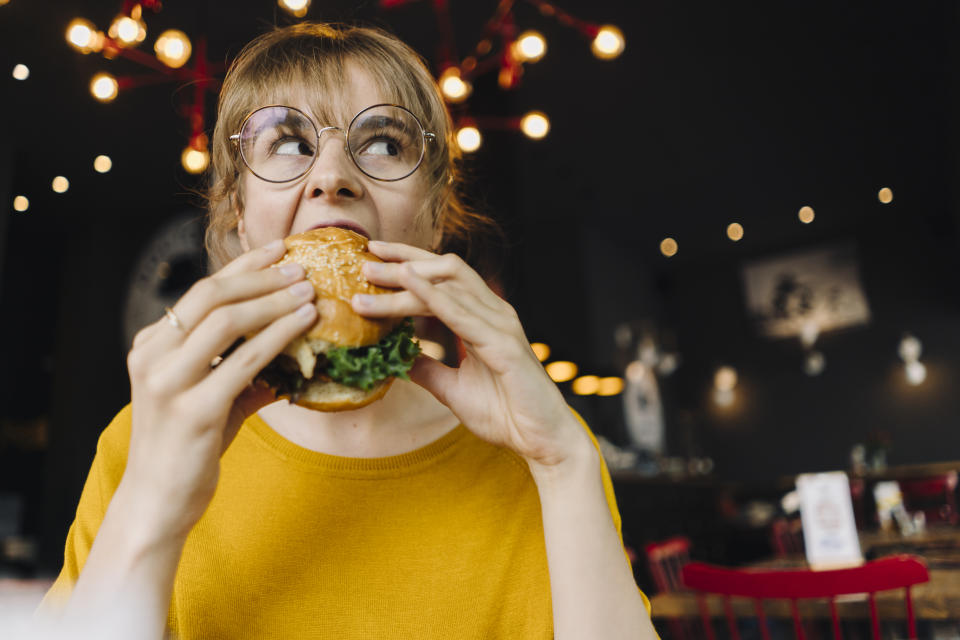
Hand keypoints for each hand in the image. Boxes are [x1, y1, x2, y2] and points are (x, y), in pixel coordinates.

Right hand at [123, 240, 316, 536]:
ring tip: (309, 292)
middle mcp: (153, 356)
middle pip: (211, 296)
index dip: (244, 267)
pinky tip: (304, 325)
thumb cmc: (187, 449)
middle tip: (301, 268)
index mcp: (151, 345)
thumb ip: (243, 370)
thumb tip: (295, 349)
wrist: (158, 502)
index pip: (201, 291)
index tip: (279, 250)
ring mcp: (169, 382)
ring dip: (274, 302)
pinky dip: (278, 337)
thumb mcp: (211, 398)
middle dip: (261, 277)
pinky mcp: (193, 411)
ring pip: (226, 321)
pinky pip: (244, 362)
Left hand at [354, 242, 588, 467]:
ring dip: (407, 278)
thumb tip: (398, 358)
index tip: (373, 259)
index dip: (409, 263)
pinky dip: (432, 295)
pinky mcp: (502, 344)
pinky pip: (461, 313)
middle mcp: (494, 313)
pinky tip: (408, 283)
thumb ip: (428, 369)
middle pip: (446, 269)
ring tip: (373, 274)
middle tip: (365, 259)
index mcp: (485, 319)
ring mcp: (500, 325)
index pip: (444, 278)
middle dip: (404, 259)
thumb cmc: (506, 414)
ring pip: (449, 286)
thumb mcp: (453, 389)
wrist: (540, 441)